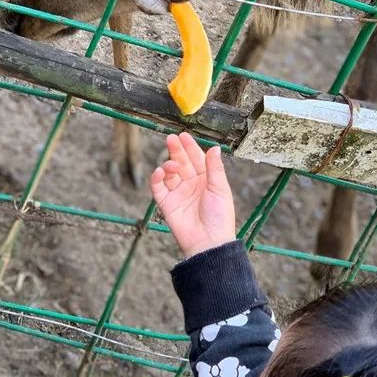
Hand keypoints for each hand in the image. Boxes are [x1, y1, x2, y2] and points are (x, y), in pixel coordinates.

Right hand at [151, 133, 235, 257]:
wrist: (208, 241)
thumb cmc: (219, 217)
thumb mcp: (220, 188)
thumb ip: (214, 168)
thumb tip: (214, 148)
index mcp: (206, 180)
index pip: (196, 159)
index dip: (190, 147)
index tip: (184, 135)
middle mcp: (191, 185)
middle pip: (181, 163)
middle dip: (176, 150)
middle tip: (171, 139)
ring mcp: (178, 193)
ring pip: (169, 173)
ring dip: (168, 165)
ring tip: (171, 165)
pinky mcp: (167, 204)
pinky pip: (158, 187)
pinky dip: (157, 178)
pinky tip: (160, 171)